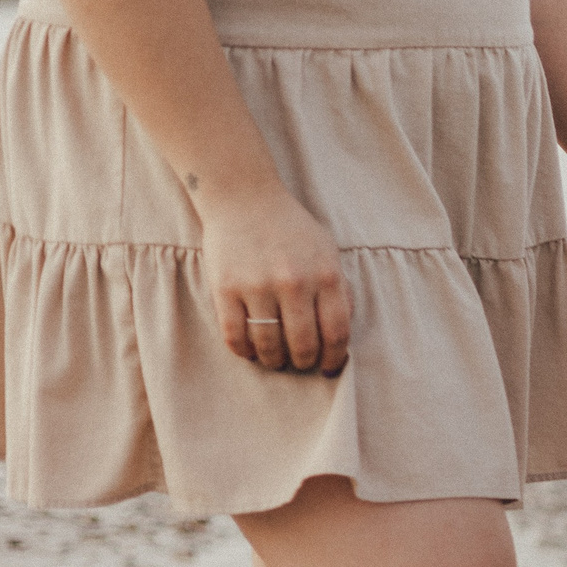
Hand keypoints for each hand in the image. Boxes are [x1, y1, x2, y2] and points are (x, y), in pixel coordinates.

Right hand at [198, 185, 350, 375]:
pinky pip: (234, 335)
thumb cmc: (291, 229)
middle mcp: (294, 283)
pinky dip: (244, 351)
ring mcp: (258, 286)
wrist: (244, 197)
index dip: (334, 358)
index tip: (329, 368)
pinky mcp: (225, 287)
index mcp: (326, 276)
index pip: (337, 333)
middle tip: (300, 364)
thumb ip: (339, 290)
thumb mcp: (328, 253)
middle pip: (303, 345)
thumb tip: (342, 335)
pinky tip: (251, 351)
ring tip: (276, 359)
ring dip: (274, 361)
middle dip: (304, 362)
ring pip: (269, 344)